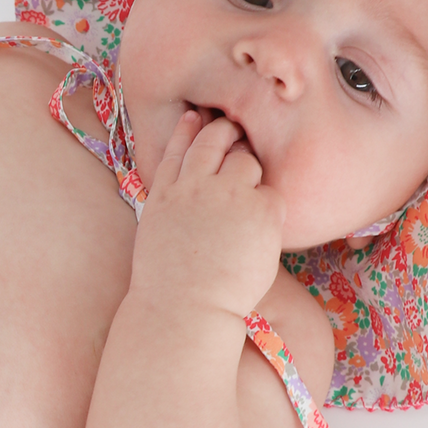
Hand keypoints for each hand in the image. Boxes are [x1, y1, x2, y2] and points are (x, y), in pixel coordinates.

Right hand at [131, 111, 286, 318]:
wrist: (185, 310)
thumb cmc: (169, 290)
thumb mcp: (155, 239)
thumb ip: (171, 211)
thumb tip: (187, 200)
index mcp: (164, 195)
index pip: (177, 149)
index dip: (187, 131)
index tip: (195, 117)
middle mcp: (194, 186)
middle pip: (214, 140)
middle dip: (227, 133)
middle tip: (237, 136)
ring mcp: (227, 194)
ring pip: (247, 162)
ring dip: (250, 175)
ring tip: (249, 202)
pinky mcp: (259, 209)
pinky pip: (272, 195)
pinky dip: (269, 209)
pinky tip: (261, 232)